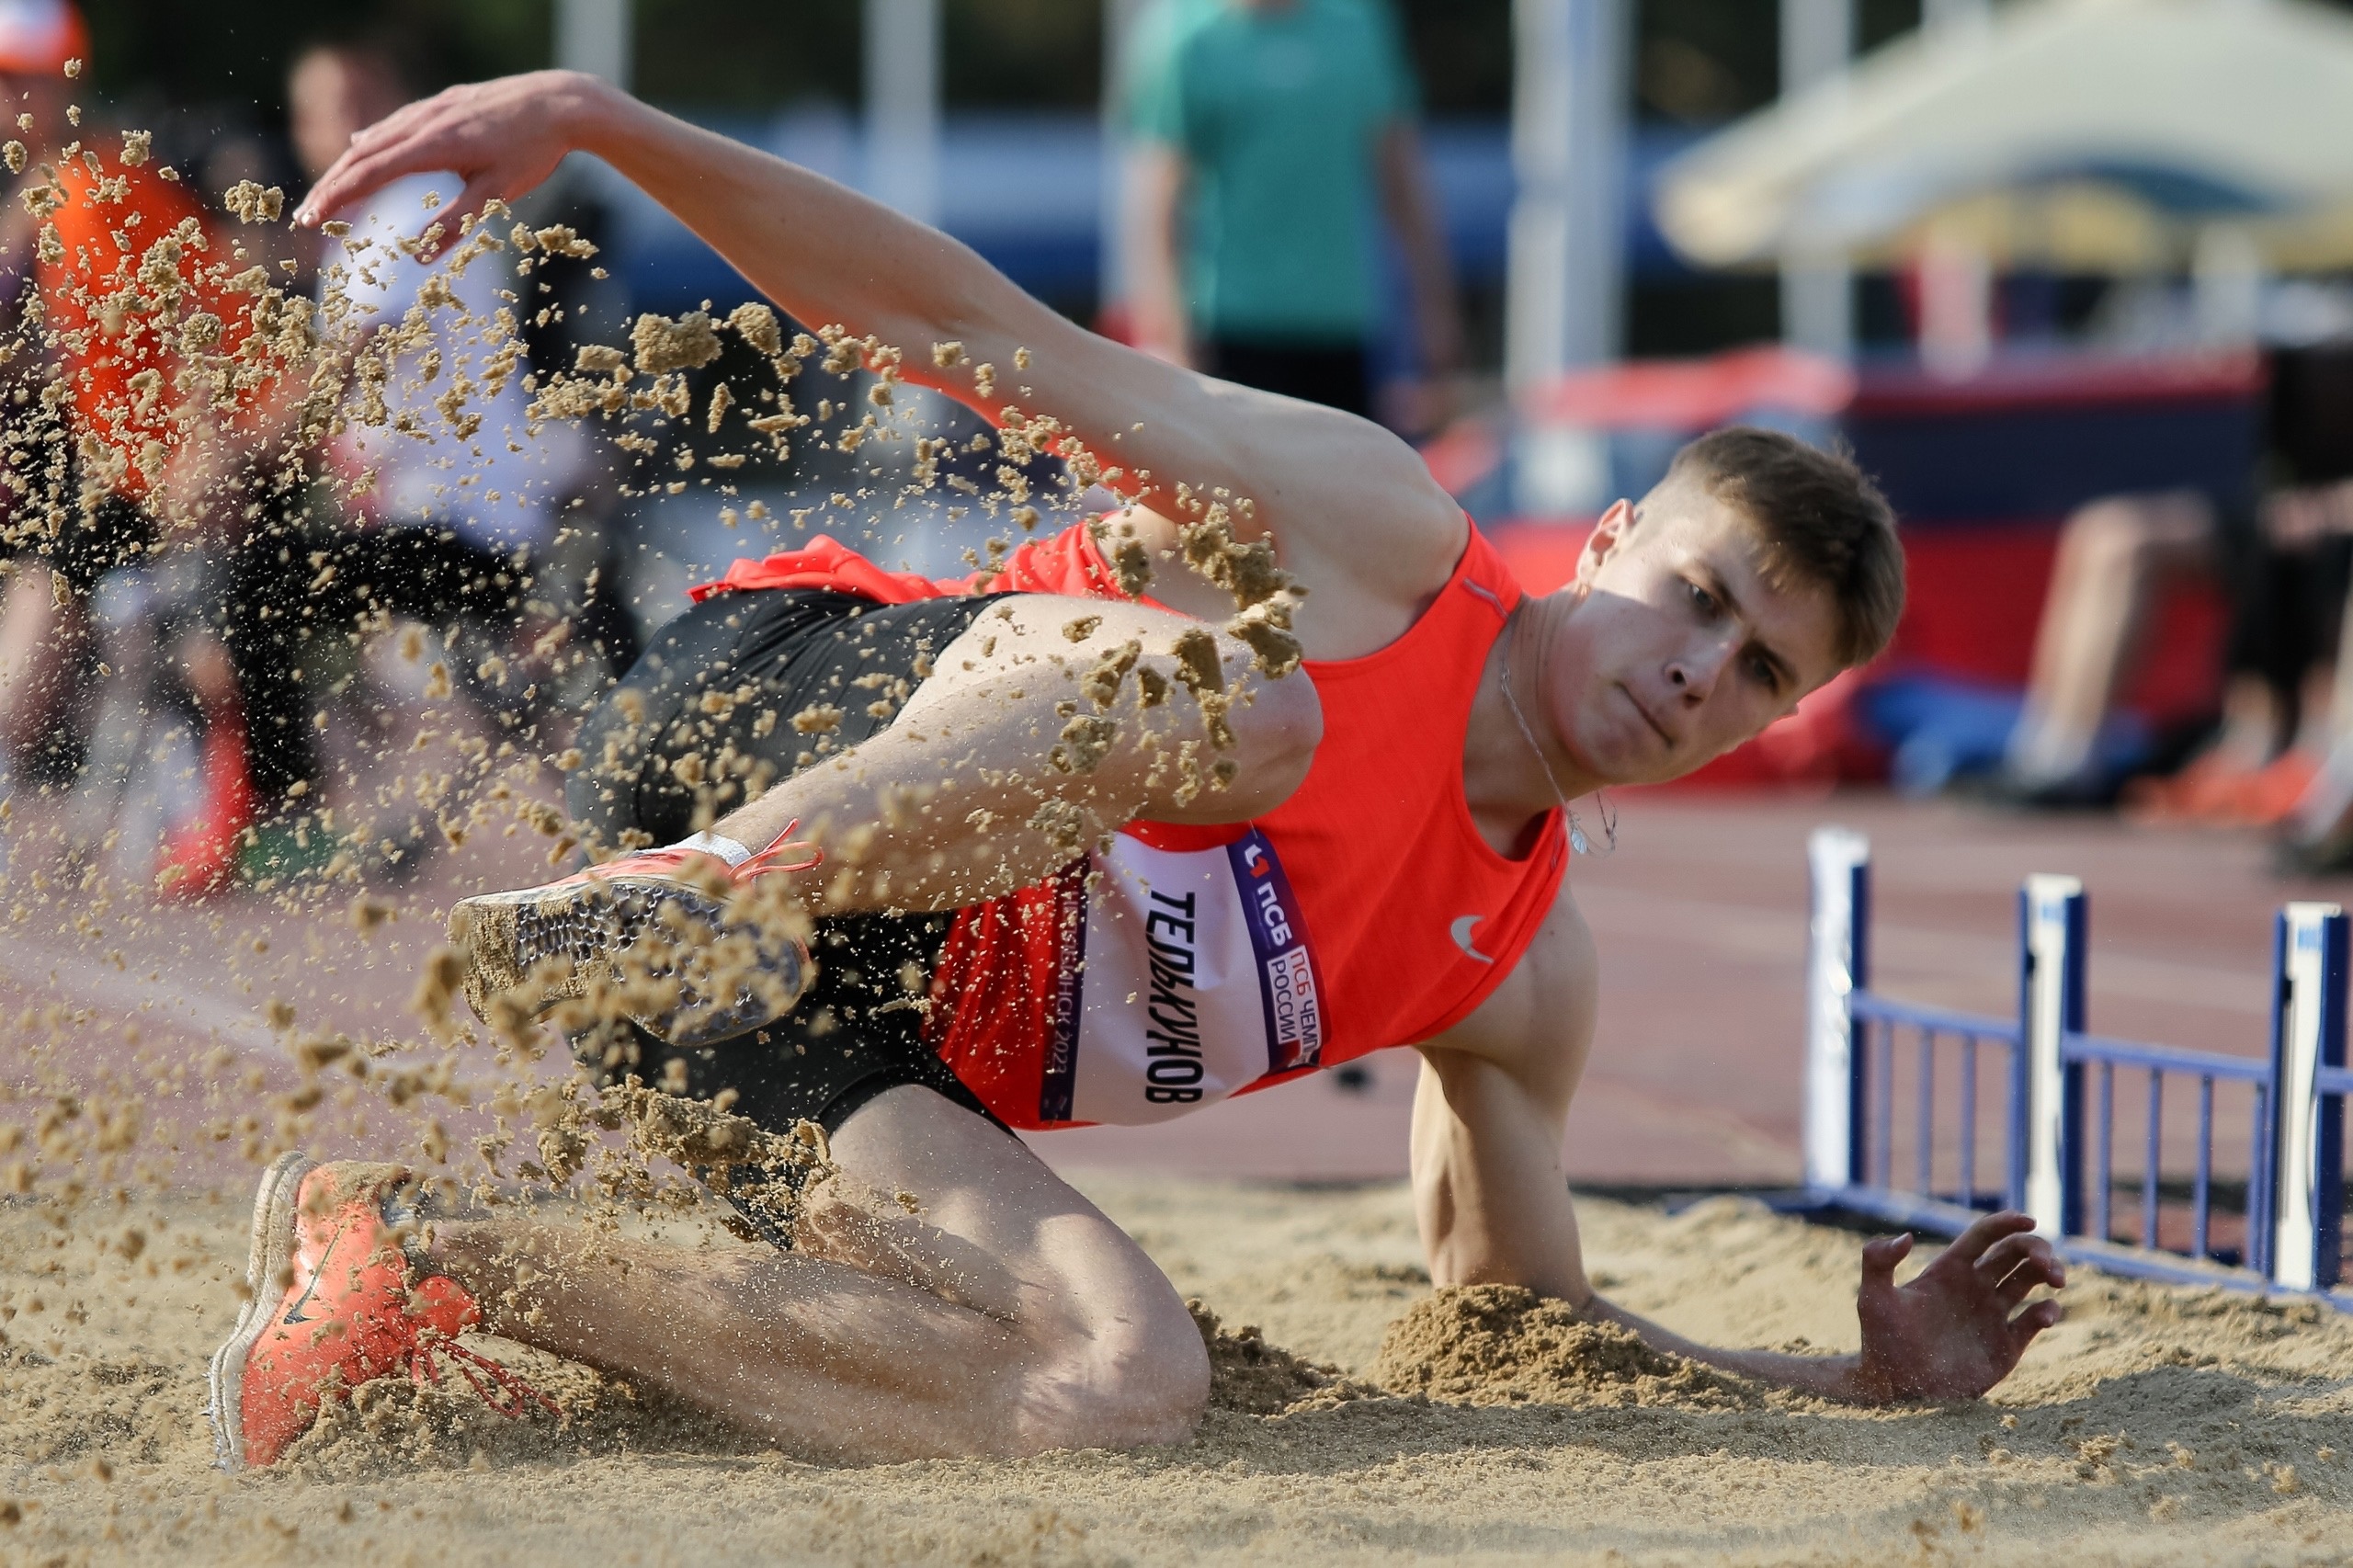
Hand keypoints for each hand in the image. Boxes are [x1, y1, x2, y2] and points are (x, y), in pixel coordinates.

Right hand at [295, 70, 614, 243]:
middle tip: (306, 216)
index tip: (311, 220)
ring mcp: (429, 109)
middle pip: (360, 155)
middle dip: (330, 186)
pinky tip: (362, 147)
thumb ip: (455, 224)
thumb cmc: (532, 151)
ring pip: (375, 137)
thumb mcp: (497, 194)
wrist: (559, 102)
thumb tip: (418, 258)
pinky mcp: (441, 104)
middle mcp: (421, 121)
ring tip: (328, 192)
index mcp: (431, 145)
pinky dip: (371, 142)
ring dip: (346, 165)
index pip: (368, 173)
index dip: (335, 197)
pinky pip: (394, 124)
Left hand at [1850, 1211, 2063, 1401]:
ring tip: (2056, 1279)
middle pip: (2015, 1253)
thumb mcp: (1873, 1298)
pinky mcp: (2005, 1346)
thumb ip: (1877, 1261)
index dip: (2007, 1223)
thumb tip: (1905, 1237)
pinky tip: (2043, 1315)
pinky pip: (2034, 1321)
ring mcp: (1992, 1314)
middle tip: (2047, 1263)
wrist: (1895, 1388)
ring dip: (2049, 1272)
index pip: (1985, 1235)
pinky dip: (2046, 1313)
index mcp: (1949, 1268)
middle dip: (2037, 1249)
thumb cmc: (1881, 1341)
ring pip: (2030, 1281)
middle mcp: (1975, 1286)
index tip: (2029, 1219)